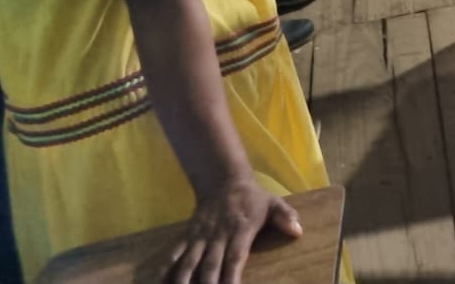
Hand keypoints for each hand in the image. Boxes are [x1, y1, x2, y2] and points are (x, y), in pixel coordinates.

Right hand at [168, 177, 300, 283]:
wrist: (224, 180)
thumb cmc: (252, 198)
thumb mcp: (273, 203)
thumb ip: (285, 217)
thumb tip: (298, 231)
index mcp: (240, 231)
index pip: (235, 258)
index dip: (231, 277)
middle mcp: (218, 236)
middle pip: (210, 266)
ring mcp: (200, 237)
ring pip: (189, 263)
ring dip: (183, 281)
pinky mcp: (188, 236)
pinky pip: (174, 253)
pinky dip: (165, 268)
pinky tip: (156, 281)